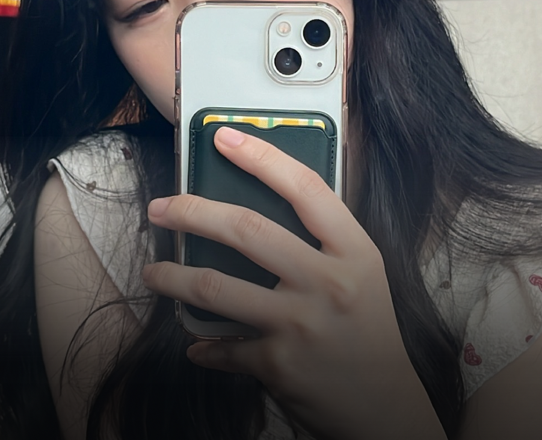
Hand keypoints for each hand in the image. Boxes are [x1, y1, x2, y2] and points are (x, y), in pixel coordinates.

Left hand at [142, 126, 442, 439]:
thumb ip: (324, 239)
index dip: (263, 158)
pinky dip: (205, 345)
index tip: (225, 137)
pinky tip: (198, 343)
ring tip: (153, 272)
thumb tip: (261, 210)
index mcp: (353, 251)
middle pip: (248, 231)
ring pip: (217, 287)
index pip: (306, 189)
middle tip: (162, 208)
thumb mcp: (362, 272)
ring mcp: (301, 323)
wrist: (387, 403)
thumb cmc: (371, 328)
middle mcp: (328, 281)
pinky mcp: (277, 364)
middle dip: (194, 212)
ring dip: (174, 277)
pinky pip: (223, 347)